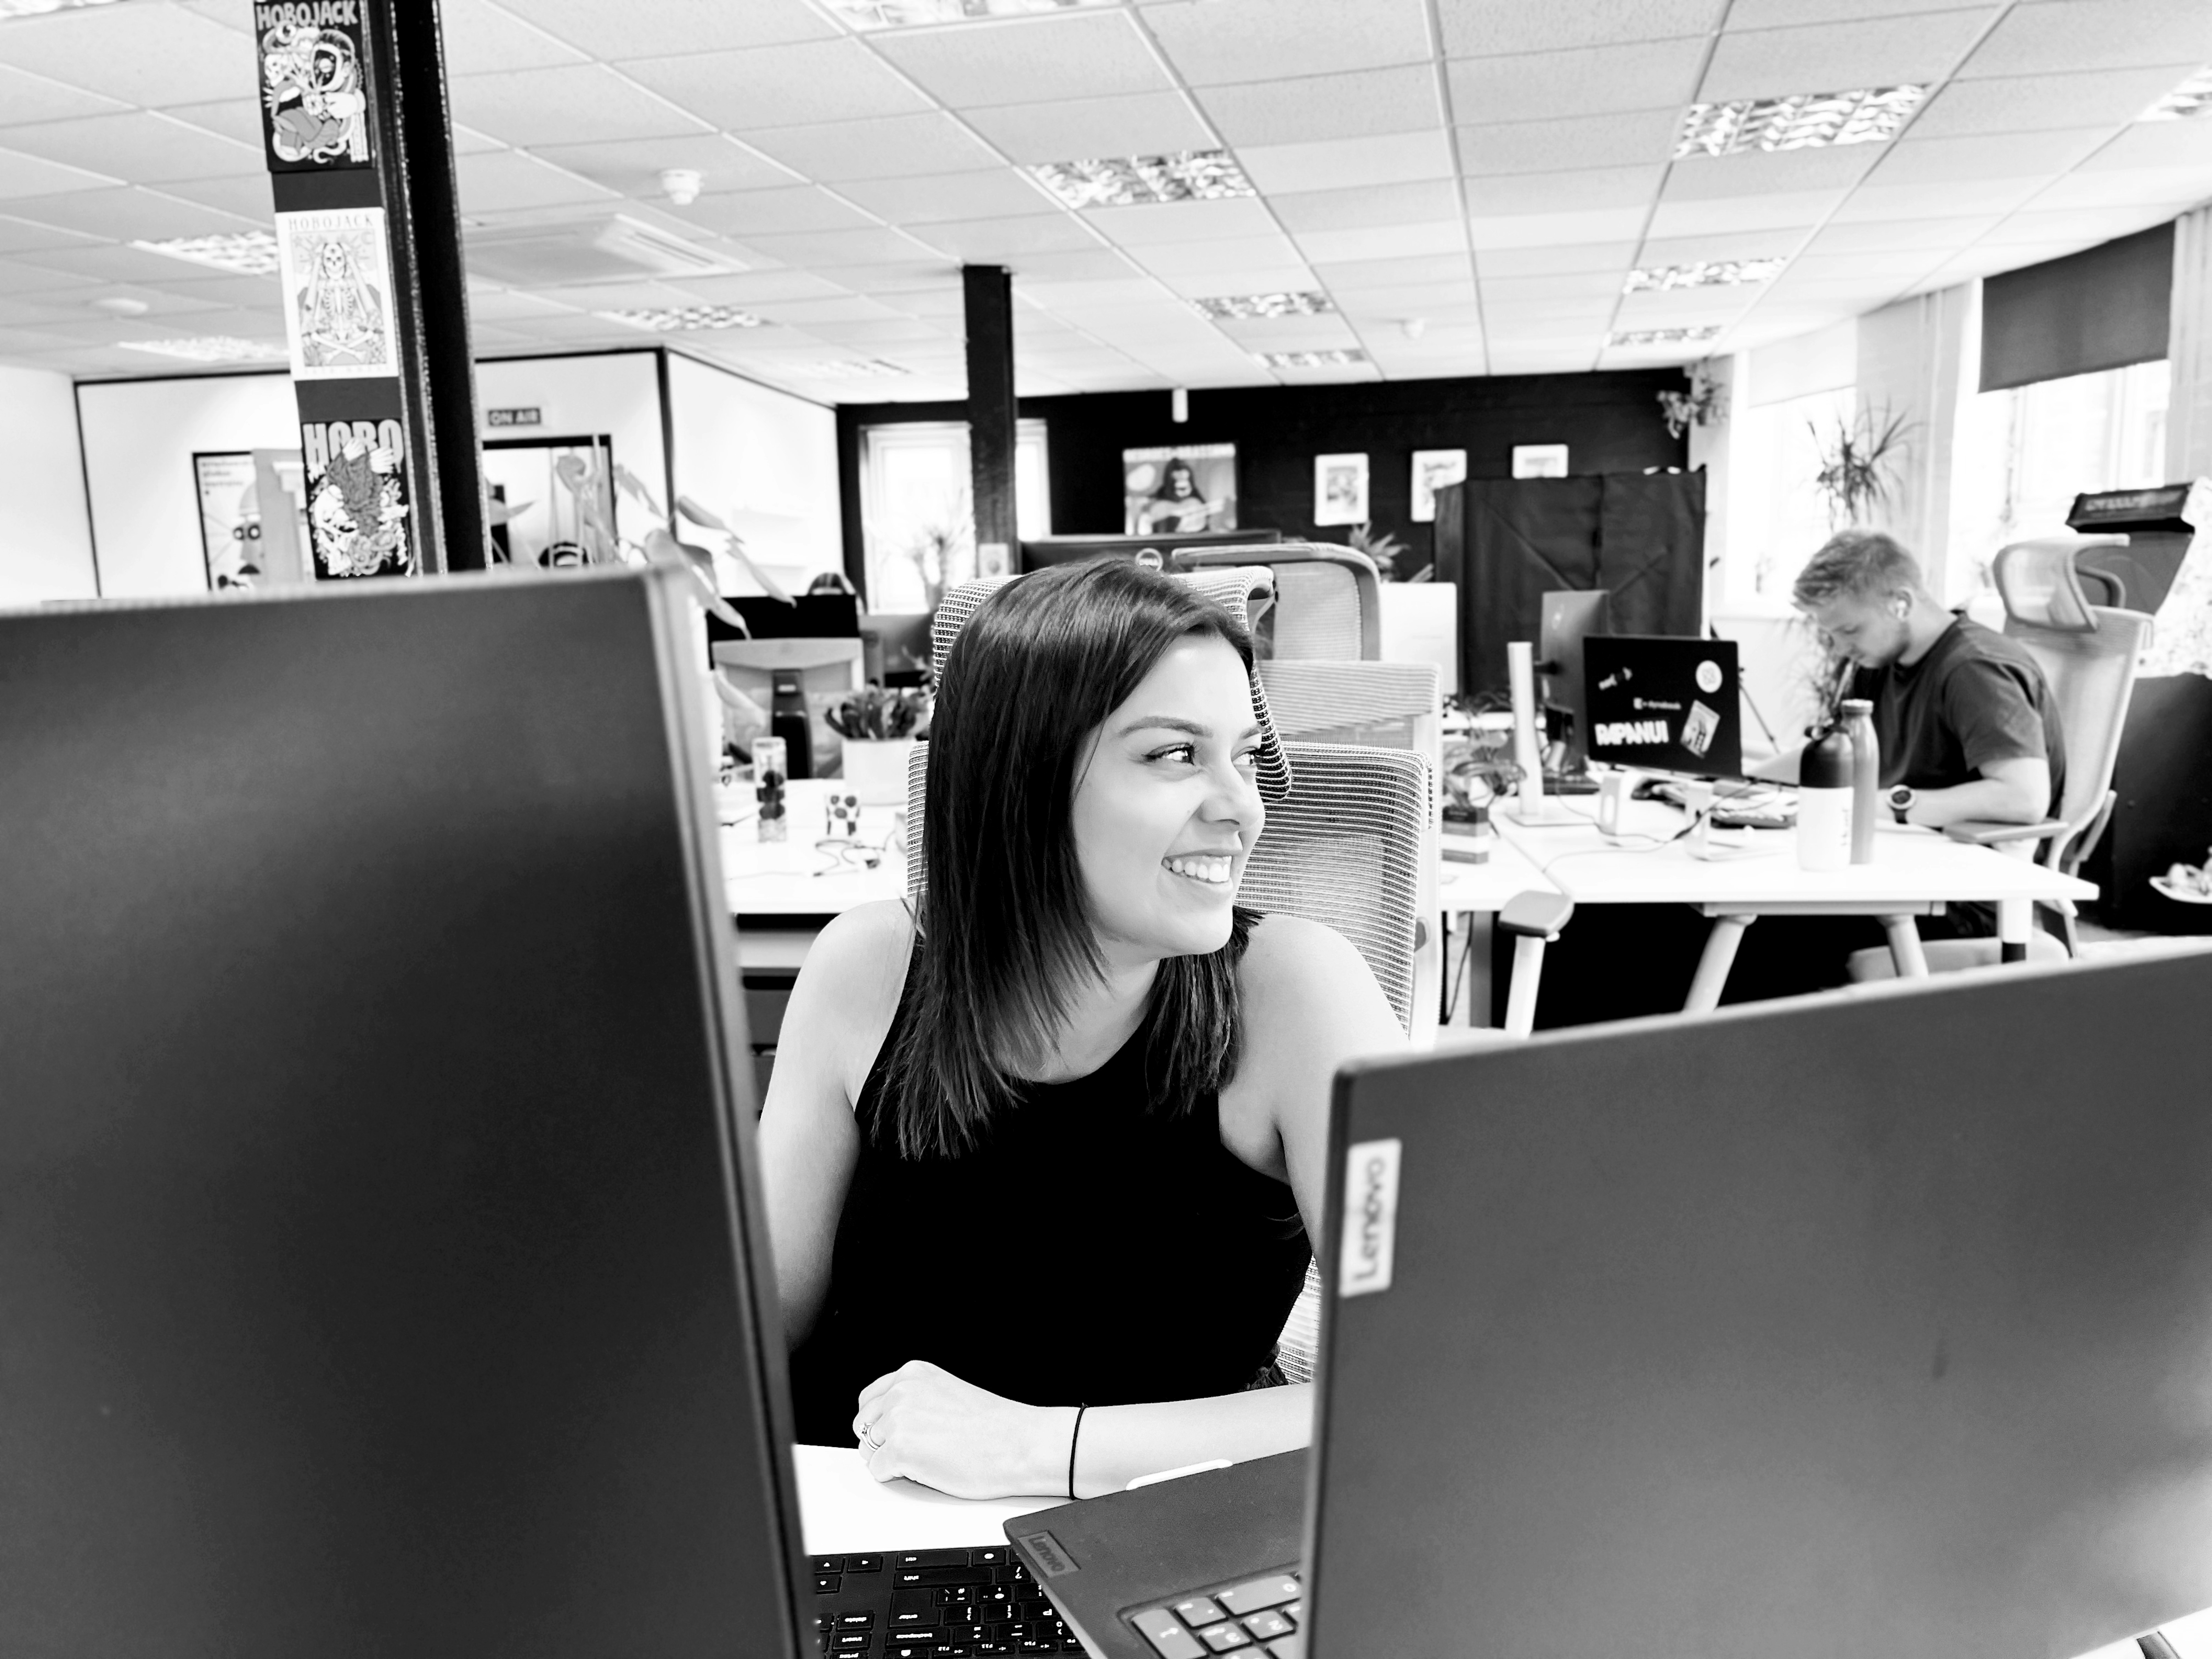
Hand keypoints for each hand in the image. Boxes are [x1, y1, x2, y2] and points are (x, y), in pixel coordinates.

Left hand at [852, 1360, 1069, 1499]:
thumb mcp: (947, 1393)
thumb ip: (915, 1398)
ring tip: (927, 1458)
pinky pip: (878, 1471)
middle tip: (917, 1450)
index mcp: (913, 1373)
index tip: (895, 1433)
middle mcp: (902, 1390)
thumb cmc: (995, 1426)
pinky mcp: (901, 1450)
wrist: (1021, 1444)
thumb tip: (889, 1420)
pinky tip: (925, 1470)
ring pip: (868, 1449)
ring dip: (891, 1459)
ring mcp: (899, 1419)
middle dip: (883, 1441)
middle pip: (864, 1425)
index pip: (869, 1399)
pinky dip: (896, 1477)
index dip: (880, 1422)